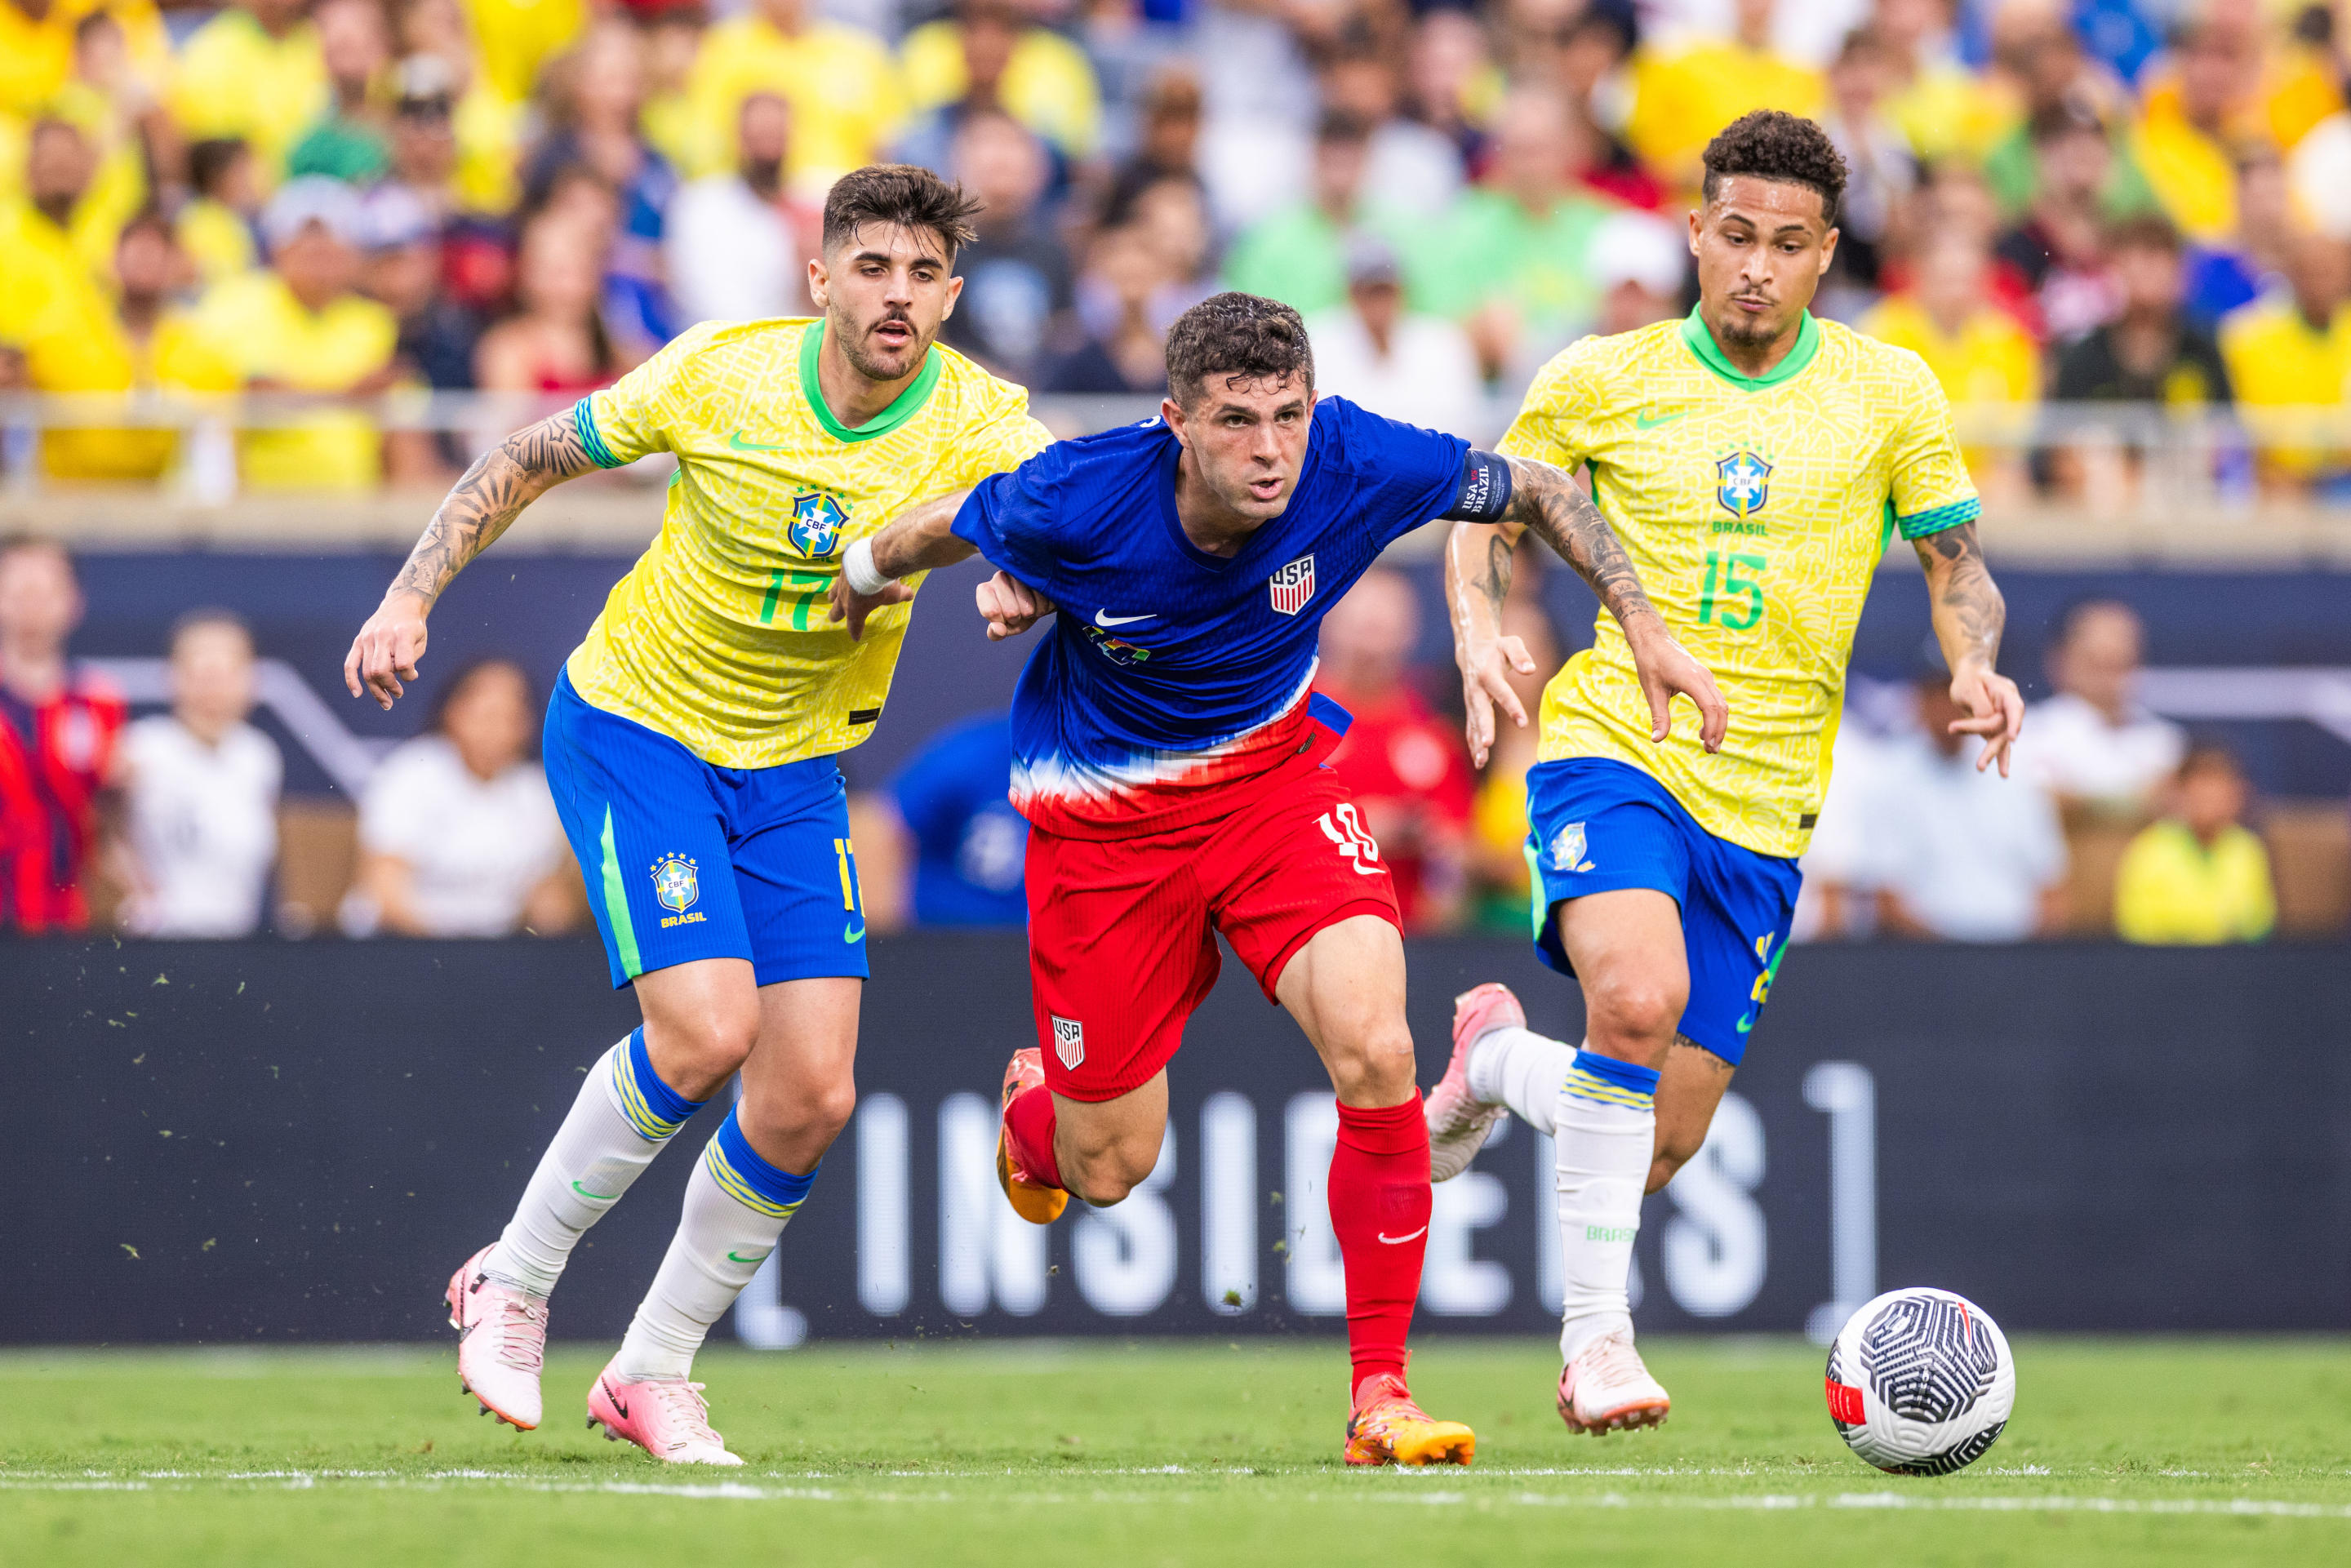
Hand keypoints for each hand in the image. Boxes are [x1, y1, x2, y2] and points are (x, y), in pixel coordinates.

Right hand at [344, 590, 430, 709]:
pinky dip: (351, 680)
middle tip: (398, 694)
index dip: (409, 675)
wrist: (401, 604)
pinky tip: (357, 693)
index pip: (404, 663)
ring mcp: (367, 638)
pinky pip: (350, 664)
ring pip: (367, 672)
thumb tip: (400, 677)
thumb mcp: (420, 641)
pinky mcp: (358, 641)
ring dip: (377, 690)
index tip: (413, 675)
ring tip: (387, 702)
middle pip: (381, 671)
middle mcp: (382, 636)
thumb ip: (410, 660)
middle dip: (390, 687)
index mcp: (402, 634)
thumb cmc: (414, 627)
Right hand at [827, 574, 911, 641]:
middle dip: (836, 615)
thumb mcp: (896, 593)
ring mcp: (841, 583)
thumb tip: (910, 595)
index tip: (856, 637)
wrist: (871, 561)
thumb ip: (902, 595)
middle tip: (834, 618)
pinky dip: (843, 576)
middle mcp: (845, 598)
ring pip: (834, 593)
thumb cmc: (882, 585)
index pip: (853, 626)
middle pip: (836, 611)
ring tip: (832, 598)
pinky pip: (840, 575)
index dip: (855, 632)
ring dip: (834, 596)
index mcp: (855, 611)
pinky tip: (844, 573)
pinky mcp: (842, 568)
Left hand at [977, 570, 1052, 640]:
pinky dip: (1043, 608)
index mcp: (985, 590)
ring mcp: (1020, 573)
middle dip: (1018, 619)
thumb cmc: (1017, 616)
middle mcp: (1000, 577)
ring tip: (1029, 607)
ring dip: (1032, 614)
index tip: (1003, 619)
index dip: (1001, 622)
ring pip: (1028, 609)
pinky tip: (1039, 601)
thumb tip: (999, 630)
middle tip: (1019, 613)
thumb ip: (995, 633)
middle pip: (1011, 612)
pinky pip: (1042, 601)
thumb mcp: (1005, 627)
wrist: (1037, 603)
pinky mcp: (1037, 574)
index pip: (991, 612)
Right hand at [1458, 633, 1536, 767]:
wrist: (1471, 647)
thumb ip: (1520, 655)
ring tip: (1481, 761)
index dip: (1512, 707)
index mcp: (1488, 674)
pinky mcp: (1471, 708)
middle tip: (1488, 744)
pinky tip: (1479, 761)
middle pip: (1481, 711)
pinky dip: (1473, 744)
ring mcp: (1471, 701)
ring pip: (1473, 724)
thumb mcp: (1511, 643)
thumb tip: (1531, 670)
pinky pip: (1471, 727)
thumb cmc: (1497, 647)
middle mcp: (1476, 690)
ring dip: (1476, 743)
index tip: (1523, 723)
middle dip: (1484, 728)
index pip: (1502, 692)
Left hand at [1624, 615, 1728, 751]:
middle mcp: (1704, 677)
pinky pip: (1715, 699)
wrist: (1653, 640)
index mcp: (1692, 679)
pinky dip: (1714, 716)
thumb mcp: (1652, 691)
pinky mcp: (1704, 678)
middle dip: (1719, 731)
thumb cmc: (1650, 663)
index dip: (1712, 728)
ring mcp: (1706, 676)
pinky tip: (1704, 730)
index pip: (1710, 707)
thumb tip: (1656, 740)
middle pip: (1721, 708)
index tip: (1707, 746)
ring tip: (1709, 744)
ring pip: (1721, 704)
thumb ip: (1659, 717)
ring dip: (1718, 725)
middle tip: (1711, 751)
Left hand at [1948, 660, 2024, 775]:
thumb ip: (1981, 707)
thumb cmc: (1969, 680)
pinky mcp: (1996, 729)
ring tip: (1981, 768)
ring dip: (1991, 755)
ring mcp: (2005, 719)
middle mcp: (2009, 708)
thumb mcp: (1969, 689)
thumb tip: (1987, 724)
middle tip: (1980, 764)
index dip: (2015, 723)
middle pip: (2004, 728)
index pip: (2015, 708)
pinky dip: (1997, 756)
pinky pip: (1997, 743)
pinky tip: (2003, 773)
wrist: (1970, 675)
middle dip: (1993, 746)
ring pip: (2000, 739)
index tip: (2012, 737)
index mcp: (2007, 692)